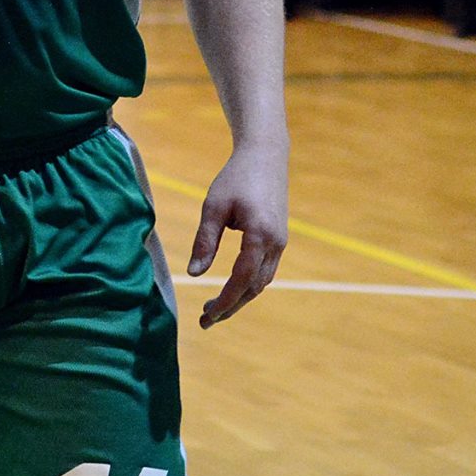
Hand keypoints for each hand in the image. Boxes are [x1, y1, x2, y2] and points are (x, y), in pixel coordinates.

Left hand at [186, 141, 287, 328]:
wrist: (265, 155)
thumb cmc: (235, 177)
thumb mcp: (214, 206)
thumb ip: (205, 241)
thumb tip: (194, 274)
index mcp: (260, 235)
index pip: (242, 279)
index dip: (225, 300)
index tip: (208, 315)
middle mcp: (275, 243)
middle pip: (255, 287)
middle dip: (231, 306)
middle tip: (206, 320)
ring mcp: (280, 242)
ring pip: (262, 281)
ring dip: (240, 297)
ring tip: (214, 308)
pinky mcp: (278, 238)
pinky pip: (265, 269)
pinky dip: (248, 284)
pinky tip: (231, 287)